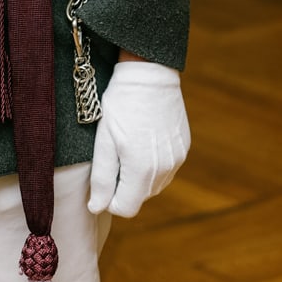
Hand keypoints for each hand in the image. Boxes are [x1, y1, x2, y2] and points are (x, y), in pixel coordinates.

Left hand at [86, 61, 189, 217]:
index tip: (104, 177)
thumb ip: (102, 178)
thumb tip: (97, 207)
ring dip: (140, 176)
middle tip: (115, 156)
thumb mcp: (104, 140)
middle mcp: (165, 169)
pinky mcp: (184, 147)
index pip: (126, 208)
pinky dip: (154, 164)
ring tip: (129, 147)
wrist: (150, 73)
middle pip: (140, 197)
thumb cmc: (121, 104)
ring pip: (155, 185)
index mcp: (141, 170)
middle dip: (125, 186)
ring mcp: (177, 158)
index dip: (110, 199)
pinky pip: (167, 169)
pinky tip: (145, 141)